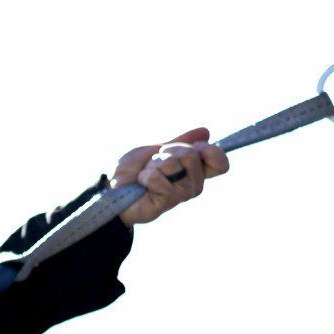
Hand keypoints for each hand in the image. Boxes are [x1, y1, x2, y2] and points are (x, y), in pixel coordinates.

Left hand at [111, 127, 230, 226]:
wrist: (113, 190)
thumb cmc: (134, 172)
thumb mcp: (157, 150)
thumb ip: (180, 142)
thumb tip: (205, 131)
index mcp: (195, 171)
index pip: (221, 163)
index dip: (211, 151)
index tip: (195, 148)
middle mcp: (193, 184)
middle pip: (192, 154)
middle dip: (168, 151)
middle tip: (155, 162)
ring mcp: (183, 194)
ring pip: (175, 164)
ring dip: (154, 164)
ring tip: (147, 174)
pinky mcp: (168, 202)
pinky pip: (159, 178)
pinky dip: (146, 176)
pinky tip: (143, 185)